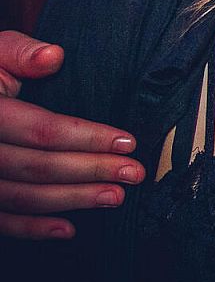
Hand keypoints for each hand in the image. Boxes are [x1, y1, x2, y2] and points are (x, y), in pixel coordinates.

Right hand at [0, 31, 143, 239]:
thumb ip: (21, 52)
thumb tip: (53, 56)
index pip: (41, 130)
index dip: (87, 138)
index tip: (128, 142)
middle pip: (37, 167)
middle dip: (91, 172)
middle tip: (133, 174)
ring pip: (22, 197)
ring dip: (73, 200)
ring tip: (115, 197)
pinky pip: (1, 220)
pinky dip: (32, 228)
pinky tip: (68, 229)